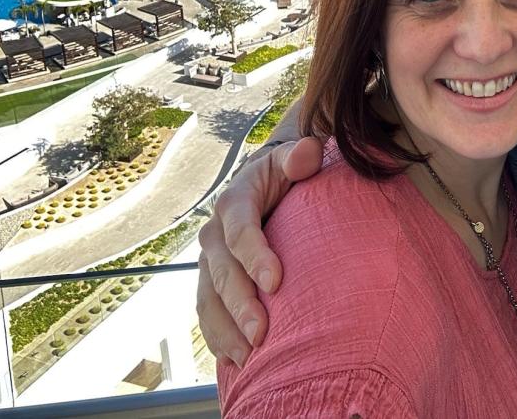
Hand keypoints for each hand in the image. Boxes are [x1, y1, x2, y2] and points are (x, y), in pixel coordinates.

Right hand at [197, 136, 322, 366]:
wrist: (267, 184)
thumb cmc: (287, 173)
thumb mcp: (293, 157)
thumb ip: (300, 156)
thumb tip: (308, 154)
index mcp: (234, 201)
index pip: (240, 230)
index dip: (254, 255)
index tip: (276, 282)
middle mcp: (215, 234)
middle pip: (222, 273)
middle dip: (240, 305)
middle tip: (261, 333)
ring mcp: (210, 262)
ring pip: (208, 299)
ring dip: (226, 329)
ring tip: (248, 356)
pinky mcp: (212, 284)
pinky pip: (208, 313)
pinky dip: (218, 338)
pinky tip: (236, 361)